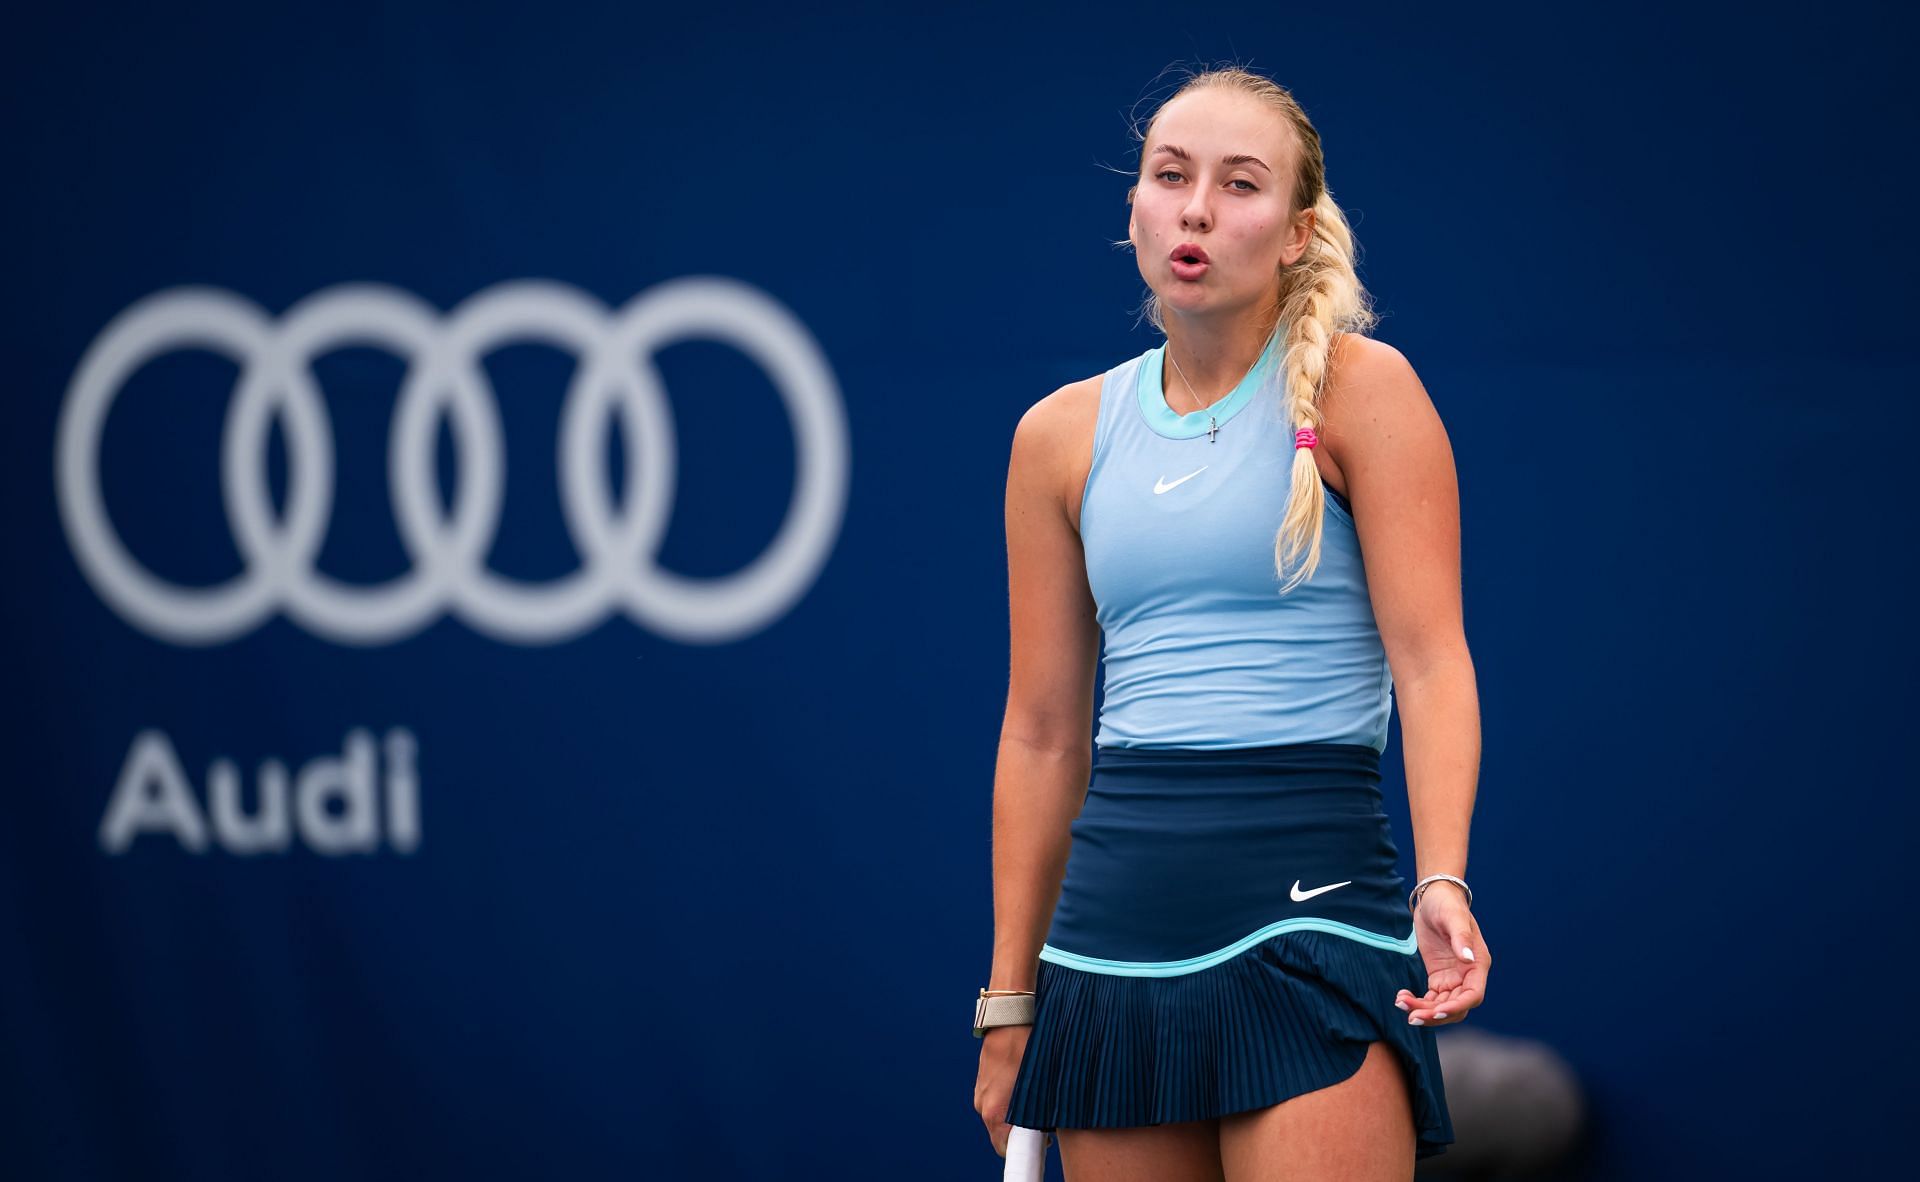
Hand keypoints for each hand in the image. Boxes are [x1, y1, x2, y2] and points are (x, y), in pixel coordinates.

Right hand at [974, 1024, 1049, 1156]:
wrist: (1009, 1017)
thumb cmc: (1028, 1047)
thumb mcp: (1040, 1083)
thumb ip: (1040, 1111)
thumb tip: (1050, 1128)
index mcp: (995, 1111)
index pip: (1005, 1148)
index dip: (1025, 1149)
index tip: (1042, 1143)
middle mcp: (983, 1105)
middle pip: (1002, 1133)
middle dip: (1021, 1132)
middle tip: (1045, 1121)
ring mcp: (981, 1093)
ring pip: (999, 1117)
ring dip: (1015, 1115)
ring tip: (1036, 1100)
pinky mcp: (983, 1083)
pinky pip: (996, 1101)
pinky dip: (1009, 1101)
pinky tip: (1025, 1086)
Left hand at [1395, 884, 1488, 1026]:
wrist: (1434, 896)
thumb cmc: (1446, 904)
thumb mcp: (1453, 917)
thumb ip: (1461, 937)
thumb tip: (1468, 959)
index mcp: (1477, 964)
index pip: (1473, 995)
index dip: (1457, 1007)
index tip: (1437, 1011)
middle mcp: (1468, 975)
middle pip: (1456, 1006)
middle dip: (1436, 1014)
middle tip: (1412, 1017)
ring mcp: (1453, 978)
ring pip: (1442, 1006)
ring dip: (1424, 1011)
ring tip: (1400, 1004)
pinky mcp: (1438, 977)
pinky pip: (1431, 998)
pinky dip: (1418, 1002)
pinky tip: (1401, 998)